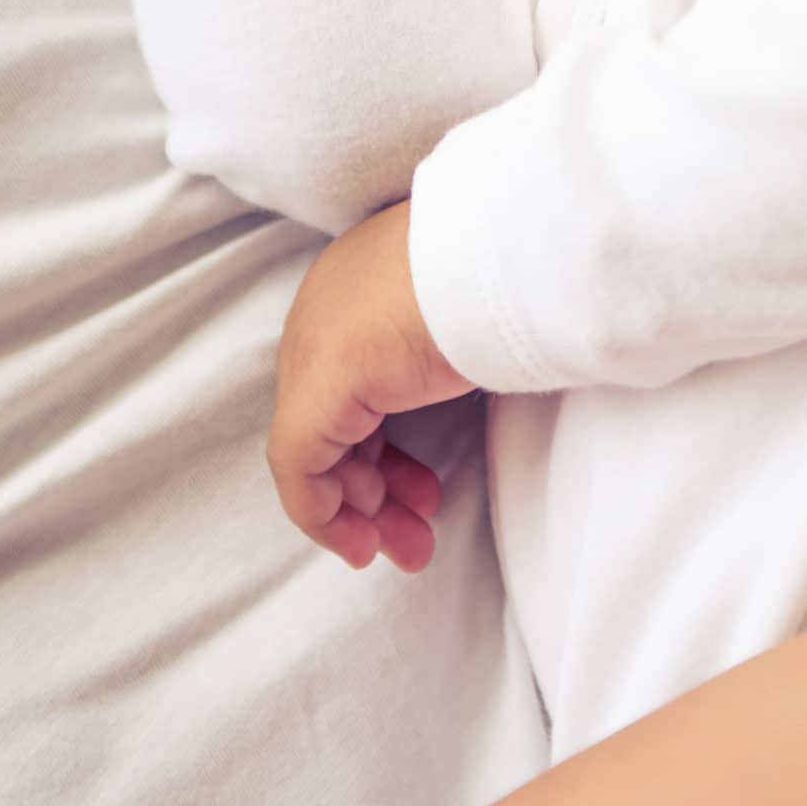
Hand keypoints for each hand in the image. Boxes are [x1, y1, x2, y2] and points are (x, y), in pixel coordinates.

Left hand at [268, 199, 475, 572]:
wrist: (504, 255)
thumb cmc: (507, 275)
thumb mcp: (469, 316)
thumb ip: (443, 356)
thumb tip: (457, 390)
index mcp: (356, 286)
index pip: (352, 386)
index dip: (385, 449)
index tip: (427, 490)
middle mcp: (321, 313)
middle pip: (334, 422)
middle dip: (375, 489)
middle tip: (415, 533)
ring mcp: (314, 350)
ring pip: (313, 451)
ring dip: (359, 512)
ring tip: (406, 550)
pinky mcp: (317, 390)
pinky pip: (299, 467)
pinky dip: (323, 514)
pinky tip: (360, 545)